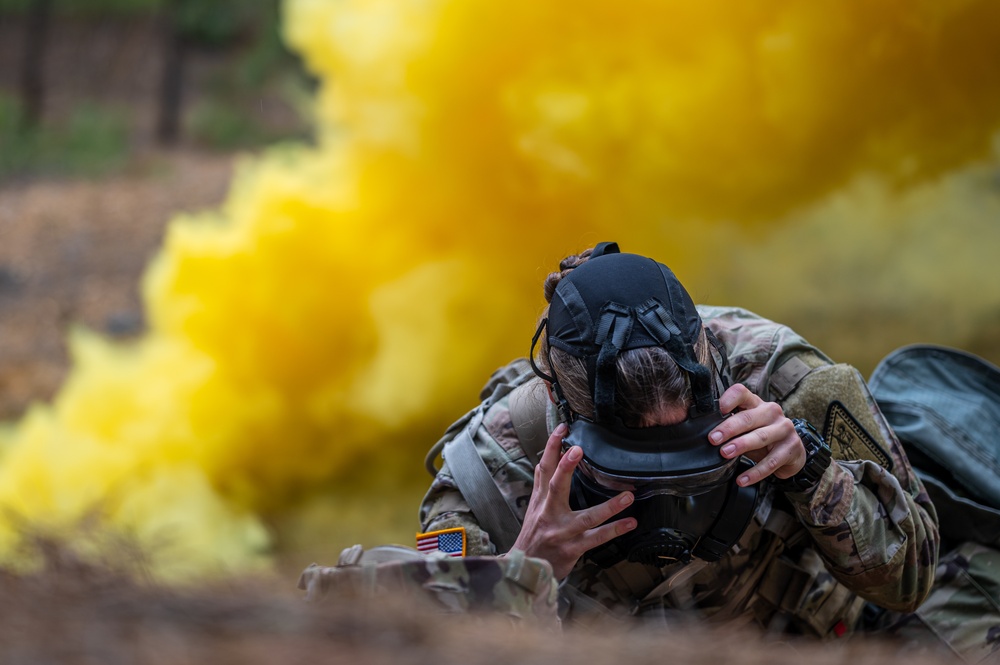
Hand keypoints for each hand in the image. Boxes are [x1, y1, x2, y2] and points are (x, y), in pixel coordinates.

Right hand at [510, 423, 636, 579]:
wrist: (525, 568)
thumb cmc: (534, 536)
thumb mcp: (534, 508)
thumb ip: (541, 485)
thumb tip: (544, 459)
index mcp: (540, 500)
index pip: (544, 468)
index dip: (551, 447)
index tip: (562, 429)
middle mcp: (548, 513)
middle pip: (555, 486)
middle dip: (565, 467)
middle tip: (578, 449)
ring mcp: (561, 532)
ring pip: (585, 516)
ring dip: (608, 506)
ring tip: (628, 496)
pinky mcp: (572, 548)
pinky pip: (596, 538)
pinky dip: (614, 530)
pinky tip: (629, 522)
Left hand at [708, 384, 804, 486]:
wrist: (792, 452)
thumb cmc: (762, 436)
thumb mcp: (747, 426)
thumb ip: (730, 424)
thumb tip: (703, 430)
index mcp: (756, 403)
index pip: (742, 393)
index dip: (729, 399)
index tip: (717, 410)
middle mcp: (771, 412)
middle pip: (748, 417)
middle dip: (729, 428)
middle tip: (713, 439)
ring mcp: (784, 429)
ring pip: (761, 436)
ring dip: (741, 445)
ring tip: (725, 453)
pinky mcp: (791, 448)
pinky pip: (771, 462)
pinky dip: (755, 472)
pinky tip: (742, 479)